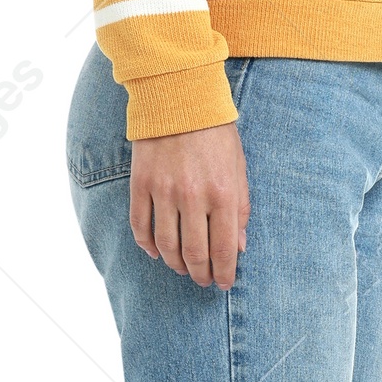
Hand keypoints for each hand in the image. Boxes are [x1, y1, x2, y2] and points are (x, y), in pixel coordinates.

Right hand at [130, 121, 248, 287]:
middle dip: (200, 274)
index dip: (224, 273)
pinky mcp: (140, 185)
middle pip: (194, 254)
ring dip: (175, 264)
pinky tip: (156, 252)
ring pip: (166, 246)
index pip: (223, 249)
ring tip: (182, 268)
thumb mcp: (238, 169)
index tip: (223, 283)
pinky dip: (147, 245)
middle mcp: (193, 197)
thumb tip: (238, 247)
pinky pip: (140, 226)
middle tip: (202, 281)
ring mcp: (163, 192)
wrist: (179, 98)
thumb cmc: (215, 134)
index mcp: (223, 194)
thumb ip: (241, 209)